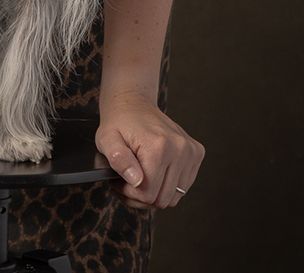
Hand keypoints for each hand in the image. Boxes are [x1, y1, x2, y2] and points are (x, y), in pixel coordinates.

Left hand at [96, 93, 203, 209]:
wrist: (134, 103)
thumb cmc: (119, 123)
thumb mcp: (107, 140)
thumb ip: (118, 160)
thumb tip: (136, 180)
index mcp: (158, 146)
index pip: (148, 195)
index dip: (129, 193)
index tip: (119, 182)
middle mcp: (179, 148)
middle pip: (162, 200)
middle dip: (141, 196)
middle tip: (126, 182)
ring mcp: (190, 151)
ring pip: (173, 198)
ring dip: (155, 193)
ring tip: (139, 178)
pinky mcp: (196, 153)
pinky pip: (182, 188)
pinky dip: (167, 186)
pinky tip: (153, 173)